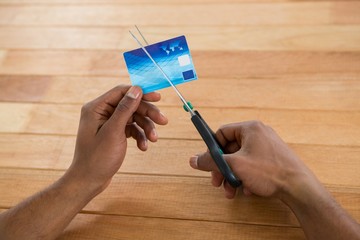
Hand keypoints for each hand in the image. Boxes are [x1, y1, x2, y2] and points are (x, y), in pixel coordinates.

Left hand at [67, 85, 167, 193]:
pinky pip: (131, 129)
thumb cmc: (97, 158)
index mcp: (96, 108)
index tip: (158, 97)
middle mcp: (102, 113)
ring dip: (145, 127)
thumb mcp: (114, 131)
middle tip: (164, 121)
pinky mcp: (114, 133)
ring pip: (133, 118)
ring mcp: (108, 123)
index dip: (141, 93)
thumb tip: (136, 89)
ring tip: (154, 139)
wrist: (89, 181)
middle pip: (131, 105)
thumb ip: (125, 109)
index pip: (122, 92)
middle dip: (147, 114)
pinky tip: (143, 147)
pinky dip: (139, 136)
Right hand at [189, 121, 313, 199]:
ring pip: (240, 160)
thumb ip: (211, 161)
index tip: (208, 162)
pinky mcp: (272, 159)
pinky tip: (247, 190)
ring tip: (231, 190)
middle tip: (217, 181)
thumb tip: (193, 160)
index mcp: (250, 128)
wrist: (299, 188)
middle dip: (222, 168)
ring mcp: (266, 147)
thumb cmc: (269, 172)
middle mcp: (259, 134)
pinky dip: (246, 178)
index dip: (212, 148)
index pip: (222, 132)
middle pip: (230, 148)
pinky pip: (252, 166)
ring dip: (232, 176)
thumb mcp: (234, 166)